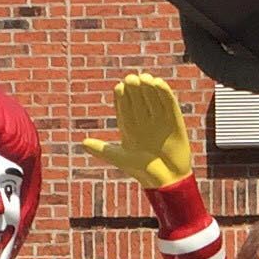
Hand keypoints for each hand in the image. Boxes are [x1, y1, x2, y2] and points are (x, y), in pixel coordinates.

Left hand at [79, 73, 194, 190]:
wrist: (167, 180)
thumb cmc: (142, 171)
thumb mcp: (121, 158)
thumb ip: (104, 150)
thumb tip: (83, 143)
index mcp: (128, 124)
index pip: (123, 103)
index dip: (122, 94)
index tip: (120, 88)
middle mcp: (143, 119)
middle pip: (137, 96)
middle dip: (134, 87)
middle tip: (132, 80)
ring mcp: (159, 118)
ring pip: (152, 97)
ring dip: (148, 86)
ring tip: (144, 79)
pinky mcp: (174, 120)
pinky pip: (169, 103)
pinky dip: (164, 93)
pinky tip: (158, 83)